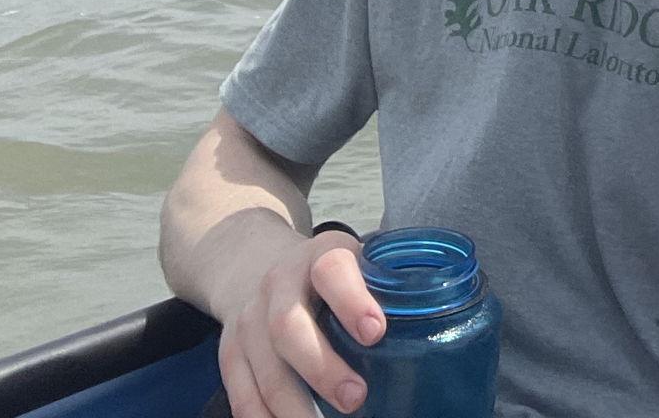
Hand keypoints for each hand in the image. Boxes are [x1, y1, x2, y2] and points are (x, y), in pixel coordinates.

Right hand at [213, 224, 384, 417]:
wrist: (255, 265)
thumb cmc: (326, 275)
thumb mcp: (354, 263)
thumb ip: (383, 286)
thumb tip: (430, 325)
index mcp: (320, 256)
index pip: (333, 270)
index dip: (352, 301)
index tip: (376, 333)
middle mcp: (278, 284)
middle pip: (288, 326)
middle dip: (321, 368)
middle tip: (355, 398)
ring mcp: (248, 319)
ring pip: (264, 367)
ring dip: (293, 406)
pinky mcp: (229, 352)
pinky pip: (241, 392)